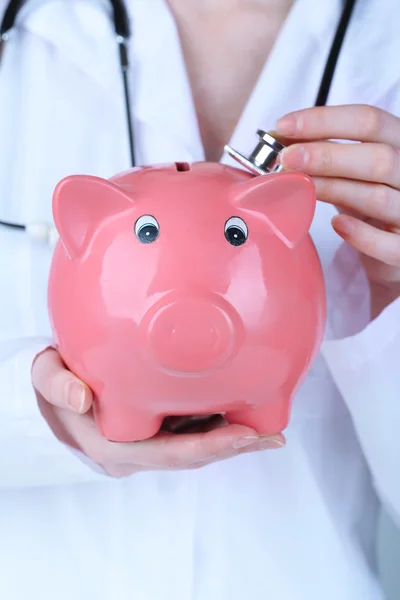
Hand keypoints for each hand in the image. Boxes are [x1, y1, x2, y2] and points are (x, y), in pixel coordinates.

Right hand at [31, 348, 283, 476]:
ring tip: (271, 429)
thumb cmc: (56, 384)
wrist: (59, 391)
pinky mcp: (159, 429)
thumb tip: (82, 398)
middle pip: (193, 455)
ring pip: (198, 446)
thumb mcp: (45, 378)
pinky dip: (221, 423)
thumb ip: (57, 385)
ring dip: (235, 440)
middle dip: (233, 448)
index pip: (167, 453)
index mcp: (116, 446)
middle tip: (272, 436)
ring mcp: (151, 443)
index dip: (207, 447)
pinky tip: (246, 409)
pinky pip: (194, 430)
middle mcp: (139, 452)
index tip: (243, 435)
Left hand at [275, 104, 399, 317]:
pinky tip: (337, 225)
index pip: (369, 120)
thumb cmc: (368, 200)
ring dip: (333, 189)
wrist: (392, 243)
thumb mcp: (350, 169)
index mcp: (399, 143)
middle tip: (286, 159)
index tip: (284, 126)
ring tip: (298, 188)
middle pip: (378, 158)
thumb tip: (280, 136)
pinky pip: (388, 244)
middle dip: (326, 156)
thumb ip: (324, 152)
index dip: (324, 121)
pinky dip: (362, 235)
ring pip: (378, 197)